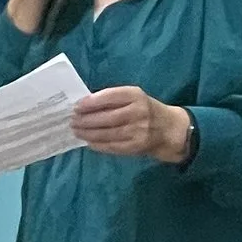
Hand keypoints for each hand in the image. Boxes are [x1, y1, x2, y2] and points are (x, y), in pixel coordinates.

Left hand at [69, 84, 193, 163]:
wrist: (169, 129)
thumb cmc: (145, 109)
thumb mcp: (133, 97)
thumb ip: (113, 99)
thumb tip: (84, 105)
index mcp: (135, 96)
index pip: (109, 97)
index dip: (91, 102)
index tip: (76, 106)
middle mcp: (138, 112)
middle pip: (107, 117)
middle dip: (86, 120)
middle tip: (72, 121)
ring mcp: (138, 131)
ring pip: (108, 133)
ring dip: (89, 133)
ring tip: (76, 131)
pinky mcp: (136, 146)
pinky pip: (113, 146)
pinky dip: (98, 145)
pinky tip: (88, 142)